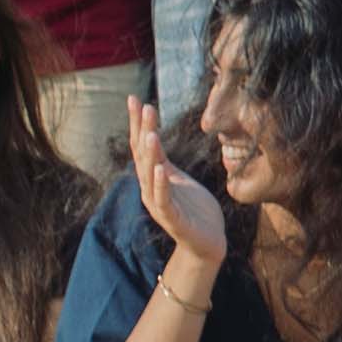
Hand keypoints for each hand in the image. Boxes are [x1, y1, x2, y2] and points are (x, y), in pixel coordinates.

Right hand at [124, 101, 227, 272]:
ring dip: (150, 154)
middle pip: (142, 155)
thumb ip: (163, 160)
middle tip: (143, 106)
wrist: (207, 242)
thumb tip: (151, 135)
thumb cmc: (193, 210)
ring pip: (149, 175)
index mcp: (153, 177)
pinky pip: (163, 199)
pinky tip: (159, 169)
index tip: (134, 99)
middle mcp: (150, 188)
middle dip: (142, 130)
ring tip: (150, 132)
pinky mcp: (172, 219)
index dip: (137, 123)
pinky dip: (160, 183)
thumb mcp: (178, 178)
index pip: (141, 145)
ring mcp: (159, 204)